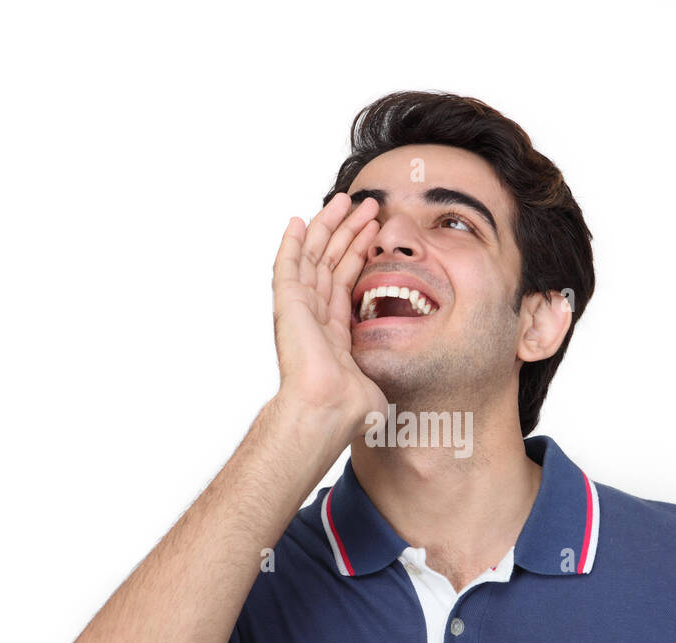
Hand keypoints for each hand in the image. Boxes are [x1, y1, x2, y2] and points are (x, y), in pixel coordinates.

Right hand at [271, 192, 387, 438]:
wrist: (327, 409)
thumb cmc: (350, 408)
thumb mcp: (375, 385)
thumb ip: (379, 378)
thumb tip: (388, 396)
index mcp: (333, 333)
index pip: (345, 281)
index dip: (359, 253)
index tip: (375, 230)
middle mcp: (314, 317)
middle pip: (330, 262)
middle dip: (348, 231)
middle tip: (367, 204)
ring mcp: (298, 309)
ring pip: (313, 256)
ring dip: (329, 226)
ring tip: (347, 200)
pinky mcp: (287, 304)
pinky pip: (287, 266)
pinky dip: (290, 242)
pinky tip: (297, 220)